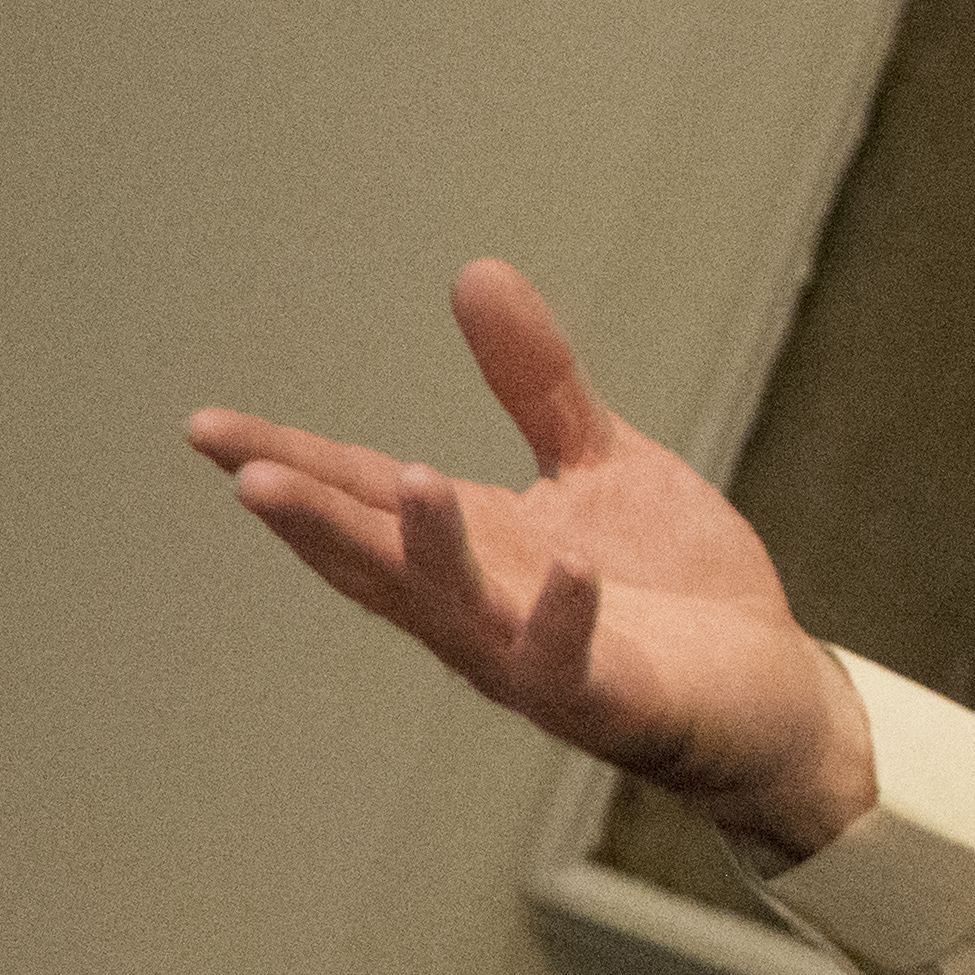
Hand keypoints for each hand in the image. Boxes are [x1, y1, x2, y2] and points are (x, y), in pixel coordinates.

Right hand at [186, 259, 876, 857]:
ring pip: (463, 615)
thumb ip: (536, 384)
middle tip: (249, 473)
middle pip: (381, 563)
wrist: (771, 692)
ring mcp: (542, 662)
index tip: (203, 426)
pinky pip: (574, 667)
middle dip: (317, 521)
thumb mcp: (600, 463)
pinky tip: (569, 572)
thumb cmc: (669, 584)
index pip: (363, 495)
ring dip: (433, 554)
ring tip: (413, 480)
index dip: (286, 461)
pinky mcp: (614, 702)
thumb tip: (476, 272)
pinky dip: (565, 619)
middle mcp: (486, 608)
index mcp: (473, 547)